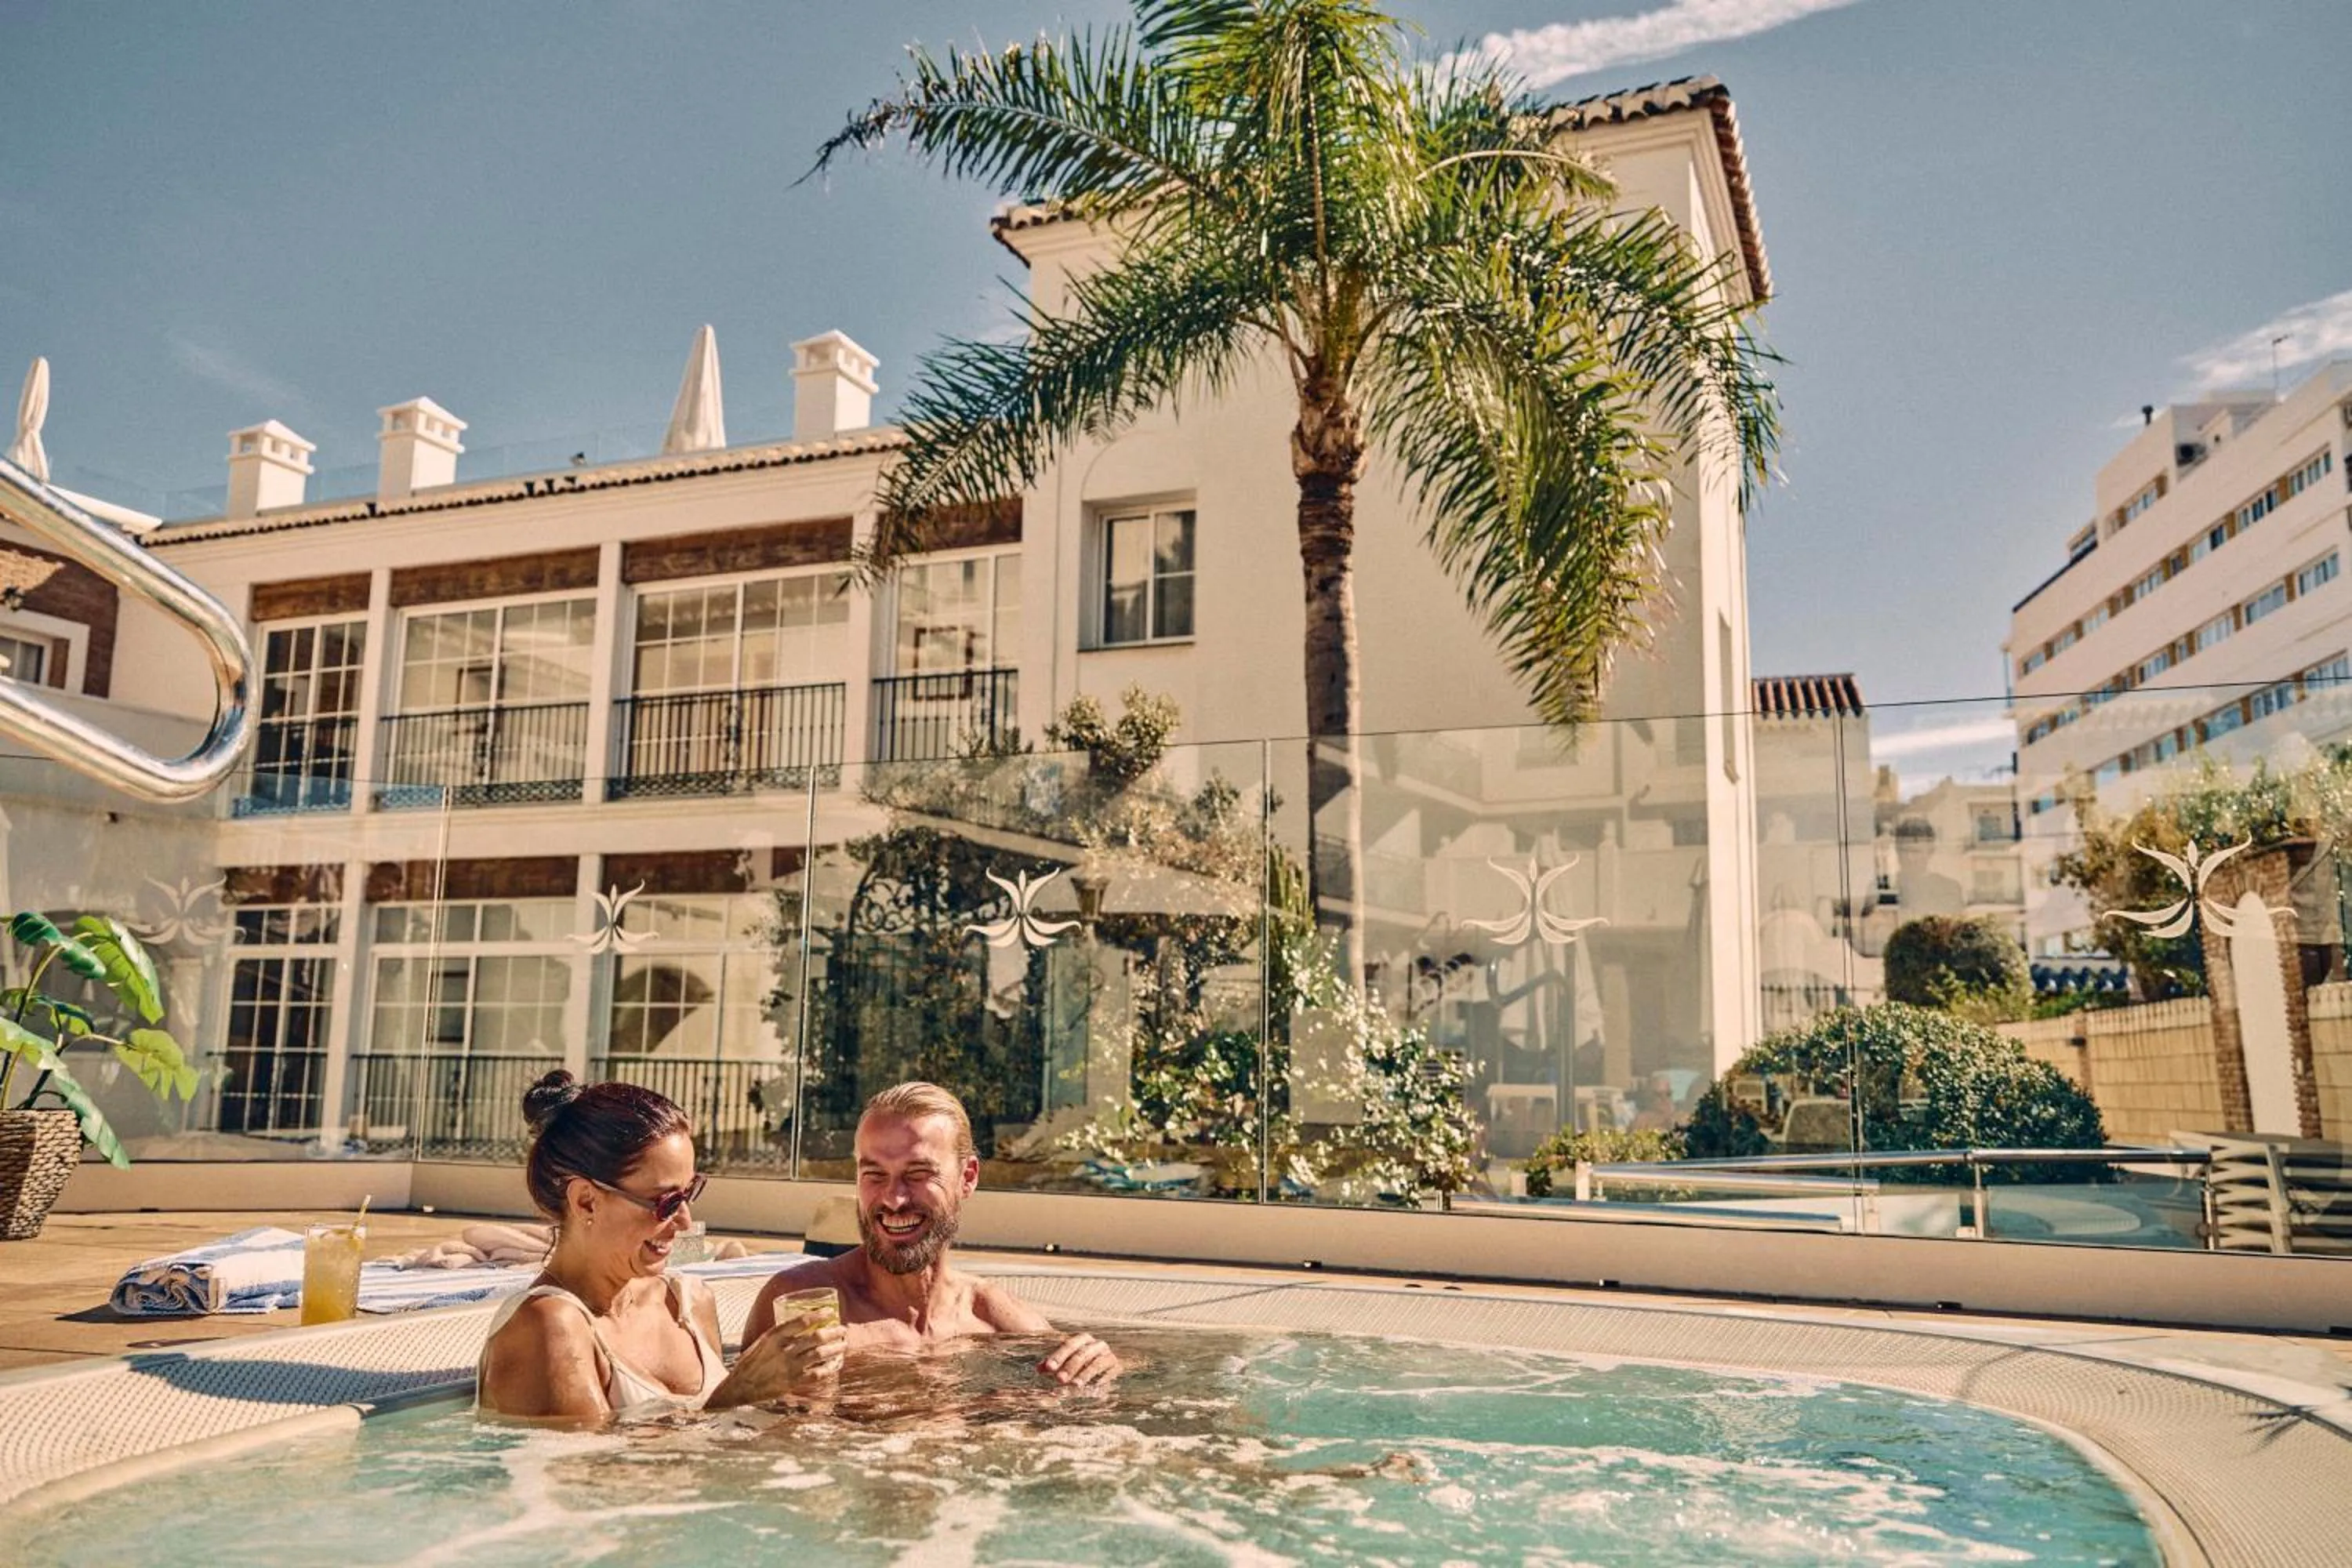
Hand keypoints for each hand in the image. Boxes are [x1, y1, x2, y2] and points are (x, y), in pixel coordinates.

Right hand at [712, 1320, 845, 1407]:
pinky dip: (828, 1369)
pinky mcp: (792, 1383)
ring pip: (820, 1355)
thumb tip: (805, 1324)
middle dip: (833, 1332)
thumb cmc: (752, 1361)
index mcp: (774, 1336)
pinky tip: (835, 1365)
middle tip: (842, 1330)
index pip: (802, 1321)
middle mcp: (783, 1350)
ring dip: (835, 1349)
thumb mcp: (762, 1341)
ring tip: (843, 1345)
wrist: (739, 1387)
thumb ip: (781, 1334)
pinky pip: (816, 1374)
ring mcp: (788, 1367)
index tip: (830, 1312)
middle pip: (816, 1337)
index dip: (819, 1315)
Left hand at [1037, 1331, 1118, 1386]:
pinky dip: (1101, 1380)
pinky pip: (1110, 1372)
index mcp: (1082, 1339)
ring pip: (1096, 1363)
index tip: (1048, 1368)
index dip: (1058, 1356)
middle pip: (1082, 1354)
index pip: (1069, 1345)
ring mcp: (1107, 1355)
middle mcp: (1096, 1344)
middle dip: (1070, 1367)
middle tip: (1059, 1379)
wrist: (1097, 1364)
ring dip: (1085, 1375)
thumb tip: (1038, 1369)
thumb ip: (1049, 1364)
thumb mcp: (1061, 1361)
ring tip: (1074, 1385)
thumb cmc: (1073, 1363)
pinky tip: (1091, 1388)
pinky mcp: (1115, 1367)